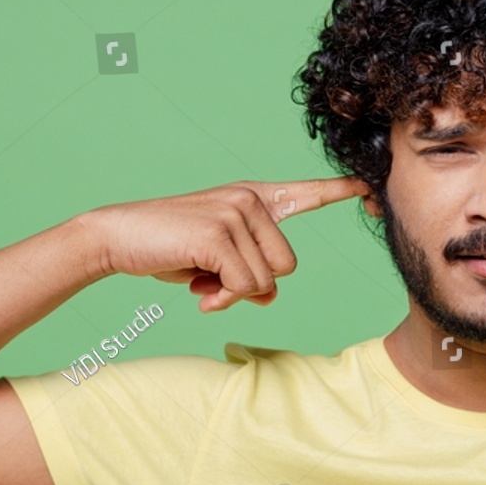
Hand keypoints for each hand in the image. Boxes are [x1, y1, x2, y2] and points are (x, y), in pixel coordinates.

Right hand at [87, 177, 368, 310]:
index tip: (368, 186)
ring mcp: (235, 213)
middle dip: (253, 284)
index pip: (305, 194)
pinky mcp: (219, 233)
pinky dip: (221, 298)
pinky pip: (243, 286)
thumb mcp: (219, 264)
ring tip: (201, 277)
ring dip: (233, 293)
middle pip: (288, 265)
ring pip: (266, 280)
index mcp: (254, 198)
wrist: (116, 238)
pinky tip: (196, 288)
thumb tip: (269, 296)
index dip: (338, 191)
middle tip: (214, 278)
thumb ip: (251, 274)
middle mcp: (250, 199)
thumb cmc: (170, 250)